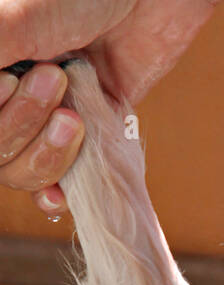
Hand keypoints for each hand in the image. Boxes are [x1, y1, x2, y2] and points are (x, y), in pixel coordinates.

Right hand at [0, 0, 218, 216]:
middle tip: (55, 79)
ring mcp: (43, 113)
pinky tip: (60, 195)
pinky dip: (56, 191)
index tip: (8, 82)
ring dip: (46, 155)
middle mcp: (8, 88)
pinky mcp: (82, 132)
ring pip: (20, 168)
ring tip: (75, 117)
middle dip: (20, 124)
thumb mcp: (20, 15)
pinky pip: (57, 180)